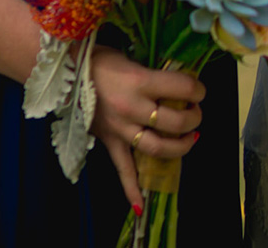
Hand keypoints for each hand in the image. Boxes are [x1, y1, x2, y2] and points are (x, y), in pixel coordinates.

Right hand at [86, 48, 204, 212]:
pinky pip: (123, 169)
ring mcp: (121, 129)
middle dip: (194, 118)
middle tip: (196, 113)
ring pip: (157, 148)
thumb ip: (156, 75)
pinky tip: (141, 205)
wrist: (68, 73)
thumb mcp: (134, 61)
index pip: (183, 88)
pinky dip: (131, 189)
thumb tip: (182, 84)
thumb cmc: (103, 62)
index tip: (199, 90)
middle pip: (175, 122)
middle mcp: (133, 108)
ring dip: (180, 147)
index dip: (198, 89)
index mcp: (141, 82)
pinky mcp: (110, 142)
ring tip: (189, 139)